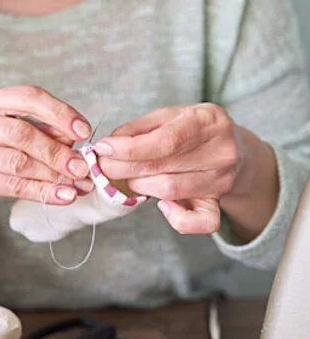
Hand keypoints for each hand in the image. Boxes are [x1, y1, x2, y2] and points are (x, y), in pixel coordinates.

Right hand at [0, 85, 94, 215]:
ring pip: (18, 162)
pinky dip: (41, 192)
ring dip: (52, 175)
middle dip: (56, 151)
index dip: (59, 113)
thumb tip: (76, 140)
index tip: (83, 131)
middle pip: (22, 132)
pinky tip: (61, 196)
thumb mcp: (11, 132)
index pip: (27, 97)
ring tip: (77, 185)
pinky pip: (12, 186)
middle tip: (82, 166)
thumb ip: (41, 130)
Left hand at [95, 103, 242, 233]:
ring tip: (126, 177)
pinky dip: (178, 219)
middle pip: (162, 167)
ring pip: (169, 190)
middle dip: (123, 168)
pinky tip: (162, 206)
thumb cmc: (192, 130)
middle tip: (103, 166)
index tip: (103, 149)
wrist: (235, 147)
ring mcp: (222, 179)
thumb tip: (109, 146)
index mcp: (209, 121)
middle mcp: (221, 151)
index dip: (129, 148)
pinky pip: (202, 221)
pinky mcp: (219, 202)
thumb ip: (138, 129)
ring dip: (137, 185)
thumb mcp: (168, 116)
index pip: (166, 140)